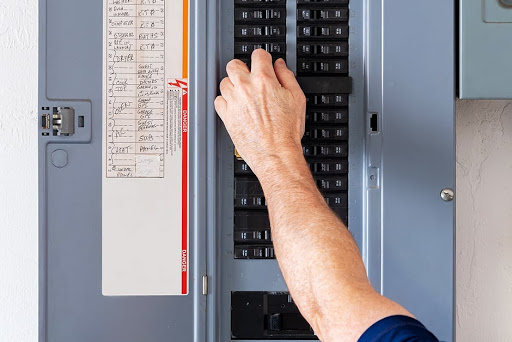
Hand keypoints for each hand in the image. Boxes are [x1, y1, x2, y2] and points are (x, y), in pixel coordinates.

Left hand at [214, 49, 306, 176]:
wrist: (276, 153)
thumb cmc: (286, 132)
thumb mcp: (297, 98)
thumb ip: (287, 77)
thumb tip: (280, 65)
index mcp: (264, 80)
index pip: (258, 55)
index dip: (263, 58)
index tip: (263, 63)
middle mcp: (245, 88)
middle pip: (234, 64)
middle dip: (242, 68)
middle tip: (249, 76)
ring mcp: (233, 101)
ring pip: (224, 82)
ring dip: (233, 85)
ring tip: (243, 94)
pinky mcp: (226, 116)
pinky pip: (218, 100)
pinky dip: (225, 101)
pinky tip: (235, 106)